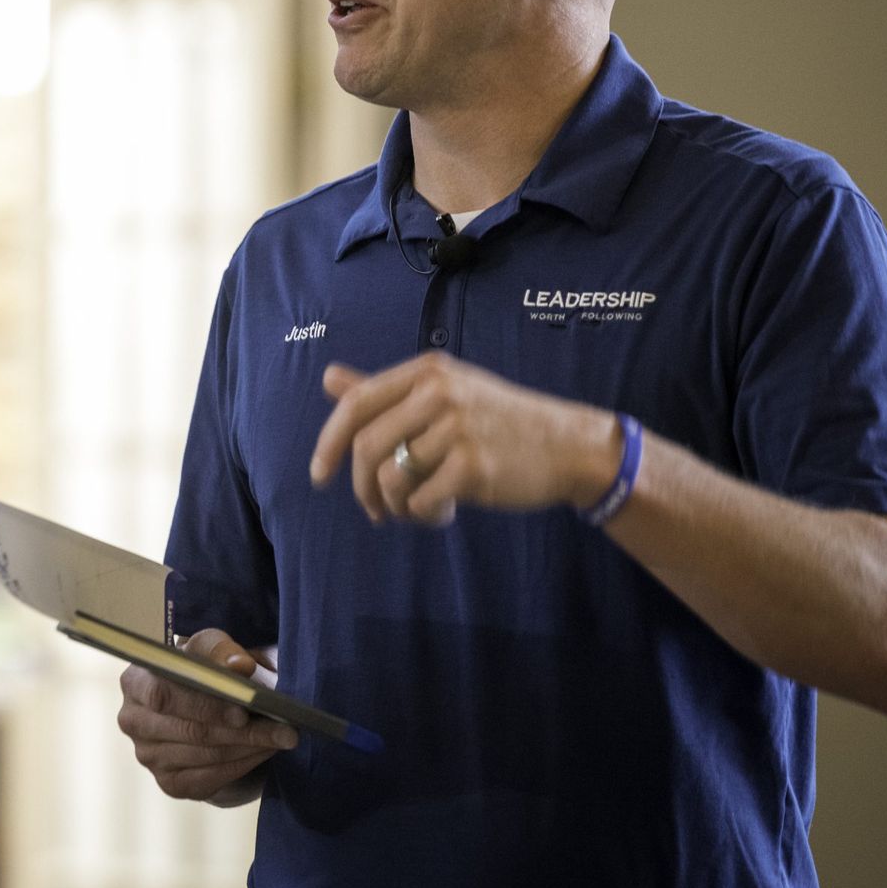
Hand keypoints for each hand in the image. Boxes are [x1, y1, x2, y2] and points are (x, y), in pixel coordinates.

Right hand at [116, 627, 298, 802]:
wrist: (200, 702)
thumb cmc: (203, 668)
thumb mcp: (211, 649)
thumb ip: (222, 651)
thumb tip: (240, 666)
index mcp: (134, 681)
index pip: (163, 696)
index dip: (203, 705)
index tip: (243, 710)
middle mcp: (133, 721)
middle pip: (189, 730)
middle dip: (242, 731)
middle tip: (284, 729)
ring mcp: (148, 756)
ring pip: (205, 755)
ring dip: (249, 747)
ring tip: (283, 737)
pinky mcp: (169, 783)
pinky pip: (208, 779)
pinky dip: (242, 765)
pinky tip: (265, 752)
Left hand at [308, 352, 621, 524]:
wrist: (567, 446)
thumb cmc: (498, 421)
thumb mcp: (444, 393)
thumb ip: (385, 391)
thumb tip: (328, 378)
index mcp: (427, 371)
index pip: (356, 404)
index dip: (329, 442)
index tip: (320, 476)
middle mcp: (439, 393)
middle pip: (366, 447)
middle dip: (360, 488)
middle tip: (375, 510)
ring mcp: (457, 428)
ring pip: (390, 478)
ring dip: (395, 506)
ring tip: (418, 509)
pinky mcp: (473, 466)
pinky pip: (420, 501)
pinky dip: (423, 515)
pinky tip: (445, 512)